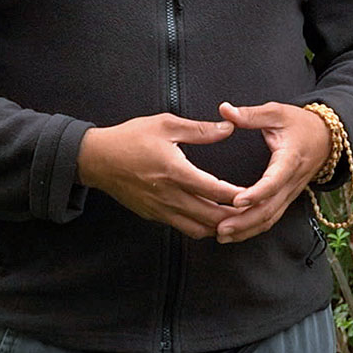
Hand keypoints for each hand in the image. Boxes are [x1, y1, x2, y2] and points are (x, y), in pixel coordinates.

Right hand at [77, 114, 243, 238]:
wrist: (97, 159)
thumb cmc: (131, 137)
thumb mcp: (166, 124)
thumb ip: (200, 129)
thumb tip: (228, 128)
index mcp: (175, 171)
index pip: (214, 190)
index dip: (237, 195)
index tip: (255, 194)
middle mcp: (169, 196)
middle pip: (209, 216)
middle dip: (233, 217)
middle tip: (252, 212)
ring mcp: (160, 209)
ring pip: (197, 228)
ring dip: (218, 225)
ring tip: (236, 218)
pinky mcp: (153, 215)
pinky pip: (182, 228)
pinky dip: (200, 226)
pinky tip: (211, 218)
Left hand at [215, 101, 331, 243]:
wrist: (326, 137)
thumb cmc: (300, 124)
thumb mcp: (276, 113)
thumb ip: (250, 114)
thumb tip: (224, 109)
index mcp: (290, 159)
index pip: (275, 180)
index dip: (257, 193)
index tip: (237, 200)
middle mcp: (292, 181)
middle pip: (270, 209)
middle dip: (245, 221)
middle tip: (220, 227)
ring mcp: (291, 193)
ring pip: (270, 218)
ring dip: (246, 229)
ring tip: (221, 234)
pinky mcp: (287, 198)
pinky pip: (271, 218)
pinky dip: (252, 228)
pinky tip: (234, 232)